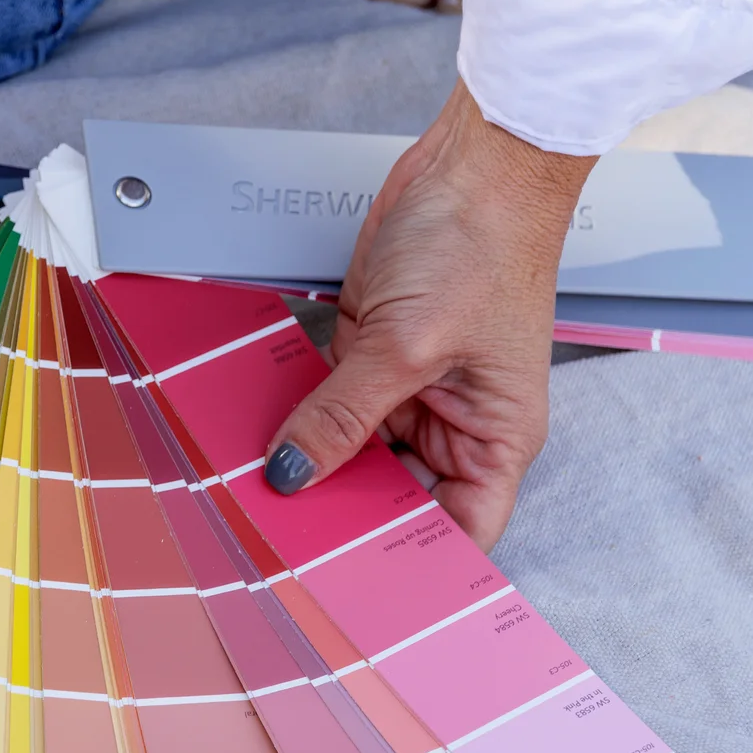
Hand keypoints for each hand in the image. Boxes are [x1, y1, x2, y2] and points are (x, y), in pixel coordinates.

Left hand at [264, 82, 593, 545]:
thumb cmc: (485, 245)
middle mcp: (455, 422)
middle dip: (345, 516)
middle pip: (395, 496)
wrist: (473, 163)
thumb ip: (343, 416)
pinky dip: (298, 418)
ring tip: (256, 499)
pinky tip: (256, 438)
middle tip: (282, 546)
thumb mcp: (406, 345)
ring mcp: (410, 388)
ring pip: (354, 452)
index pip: (460, 531)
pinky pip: (330, 404)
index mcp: (496, 438)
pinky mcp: (372, 354)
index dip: (413, 565)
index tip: (353, 588)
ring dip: (312, 466)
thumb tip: (292, 473)